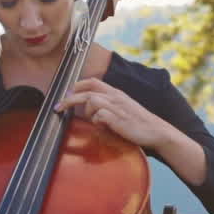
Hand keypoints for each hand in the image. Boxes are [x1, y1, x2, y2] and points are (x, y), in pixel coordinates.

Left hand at [54, 78, 172, 149]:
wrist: (156, 131)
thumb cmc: (138, 122)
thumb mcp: (122, 109)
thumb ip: (107, 106)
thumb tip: (90, 110)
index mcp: (116, 93)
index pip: (92, 81)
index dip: (77, 85)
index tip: (66, 93)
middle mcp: (115, 97)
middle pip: (87, 91)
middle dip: (68, 99)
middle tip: (57, 107)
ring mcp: (117, 107)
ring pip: (92, 101)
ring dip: (87, 112)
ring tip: (96, 122)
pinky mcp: (118, 119)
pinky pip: (99, 116)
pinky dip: (97, 122)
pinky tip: (103, 127)